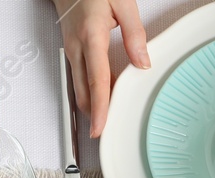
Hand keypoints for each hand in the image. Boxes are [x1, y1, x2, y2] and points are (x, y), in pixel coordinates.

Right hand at [53, 0, 149, 136]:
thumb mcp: (122, 2)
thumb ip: (135, 34)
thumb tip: (143, 63)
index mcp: (91, 36)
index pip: (96, 80)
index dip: (100, 107)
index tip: (101, 127)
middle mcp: (77, 48)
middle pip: (84, 93)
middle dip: (96, 114)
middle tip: (112, 127)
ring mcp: (71, 51)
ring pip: (80, 89)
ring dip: (95, 103)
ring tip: (113, 110)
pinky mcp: (71, 52)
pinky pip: (80, 79)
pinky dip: (92, 90)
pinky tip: (106, 90)